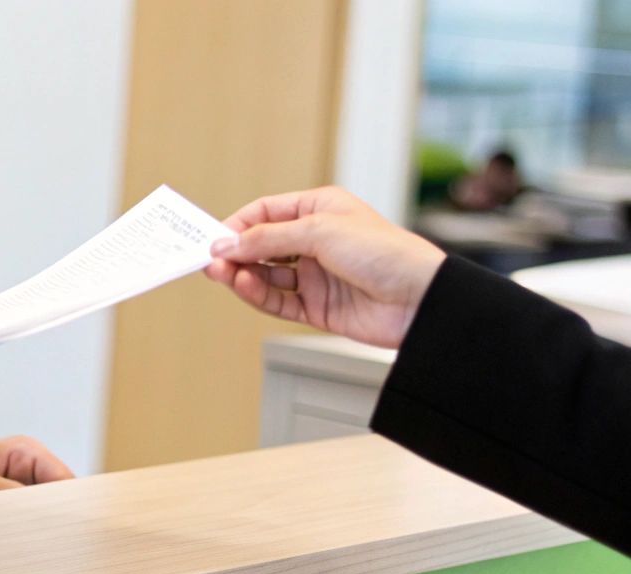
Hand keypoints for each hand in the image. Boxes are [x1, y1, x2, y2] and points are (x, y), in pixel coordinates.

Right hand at [204, 186, 445, 347]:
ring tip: (223, 274)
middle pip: (261, 245)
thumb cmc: (383, 252)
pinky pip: (278, 300)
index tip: (214, 238)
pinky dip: (258, 294)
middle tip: (211, 261)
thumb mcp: (319, 231)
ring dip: (242, 275)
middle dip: (235, 252)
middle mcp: (315, 241)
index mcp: (319, 210)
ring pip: (266, 275)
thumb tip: (225, 244)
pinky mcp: (317, 307)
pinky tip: (245, 286)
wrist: (418, 298)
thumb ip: (267, 238)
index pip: (266, 213)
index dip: (238, 224)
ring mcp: (315, 276)